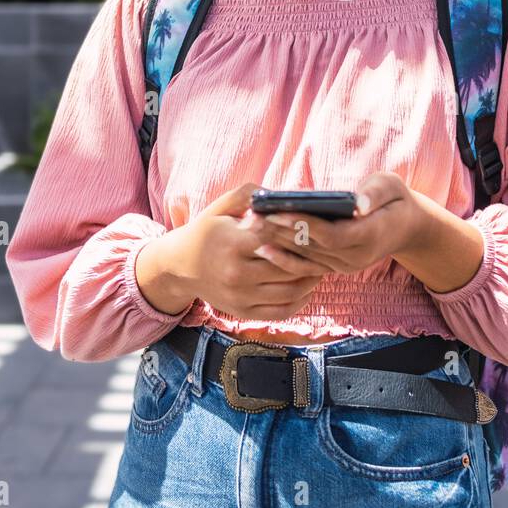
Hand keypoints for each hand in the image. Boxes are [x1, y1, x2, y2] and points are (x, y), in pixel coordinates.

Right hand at [141, 182, 328, 319]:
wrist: (180, 267)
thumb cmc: (206, 231)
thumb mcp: (221, 206)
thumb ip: (249, 194)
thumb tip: (279, 195)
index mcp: (231, 243)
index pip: (274, 236)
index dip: (296, 229)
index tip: (312, 223)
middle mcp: (236, 273)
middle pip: (287, 265)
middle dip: (310, 255)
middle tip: (327, 246)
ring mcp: (240, 297)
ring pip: (290, 291)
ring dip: (311, 279)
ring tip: (322, 265)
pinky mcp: (244, 312)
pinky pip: (282, 311)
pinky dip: (301, 300)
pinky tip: (308, 286)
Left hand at [250, 172, 432, 276]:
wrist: (406, 227)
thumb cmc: (395, 199)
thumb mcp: (392, 187)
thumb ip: (375, 194)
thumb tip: (358, 205)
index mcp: (368, 237)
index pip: (329, 235)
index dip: (302, 225)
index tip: (275, 212)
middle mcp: (354, 258)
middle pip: (311, 248)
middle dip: (279, 233)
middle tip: (250, 219)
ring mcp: (344, 267)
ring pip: (305, 258)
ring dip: (276, 244)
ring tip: (250, 228)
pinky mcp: (335, 268)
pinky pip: (306, 267)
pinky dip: (284, 258)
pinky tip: (263, 247)